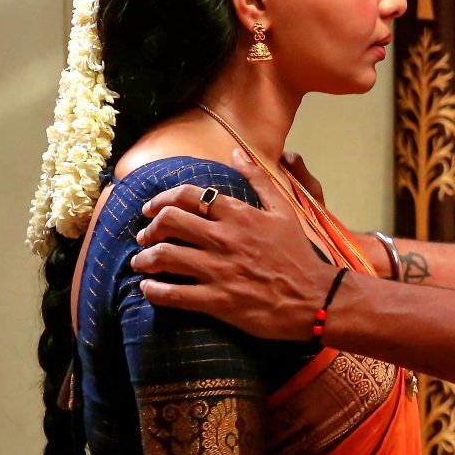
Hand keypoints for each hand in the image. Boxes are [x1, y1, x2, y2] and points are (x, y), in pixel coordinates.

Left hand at [131, 149, 337, 340]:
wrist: (313, 297)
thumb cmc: (298, 253)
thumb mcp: (284, 210)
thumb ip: (259, 179)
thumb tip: (236, 153)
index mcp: (239, 215)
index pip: (188, 196)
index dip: (162, 199)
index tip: (151, 208)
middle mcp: (224, 238)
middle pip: (169, 222)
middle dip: (149, 228)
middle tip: (145, 235)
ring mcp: (218, 270)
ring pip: (164, 256)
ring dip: (145, 259)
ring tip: (141, 262)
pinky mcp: (216, 300)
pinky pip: (172, 294)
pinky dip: (153, 291)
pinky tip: (149, 289)